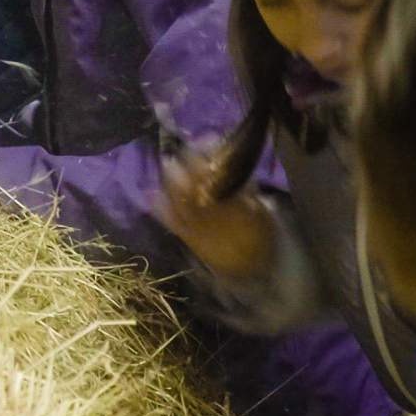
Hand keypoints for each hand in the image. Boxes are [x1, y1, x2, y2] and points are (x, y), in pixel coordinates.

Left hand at [156, 148, 274, 282]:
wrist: (254, 274)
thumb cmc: (261, 238)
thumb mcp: (262, 212)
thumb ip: (248, 191)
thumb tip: (232, 164)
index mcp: (238, 208)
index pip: (221, 177)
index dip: (212, 157)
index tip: (209, 140)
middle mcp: (216, 217)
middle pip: (197, 186)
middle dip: (188, 165)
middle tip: (185, 149)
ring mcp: (200, 229)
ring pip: (182, 202)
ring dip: (173, 181)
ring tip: (169, 164)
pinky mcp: (189, 240)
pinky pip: (172, 224)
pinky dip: (161, 209)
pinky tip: (153, 195)